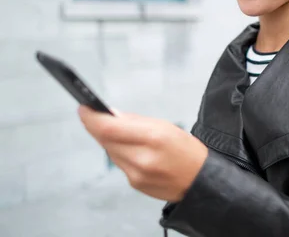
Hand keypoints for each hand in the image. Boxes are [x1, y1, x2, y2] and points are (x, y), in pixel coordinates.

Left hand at [78, 105, 207, 201]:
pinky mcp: (134, 183)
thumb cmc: (186, 150)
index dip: (91, 118)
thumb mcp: (166, 126)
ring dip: (111, 140)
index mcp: (152, 137)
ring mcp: (136, 174)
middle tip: (98, 116)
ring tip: (124, 134)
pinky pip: (119, 163)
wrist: (200, 181)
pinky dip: (121, 153)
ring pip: (110, 151)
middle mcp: (141, 158)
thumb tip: (110, 114)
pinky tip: (134, 150)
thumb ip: (136, 121)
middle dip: (100, 127)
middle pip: (105, 140)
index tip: (84, 108)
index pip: (108, 128)